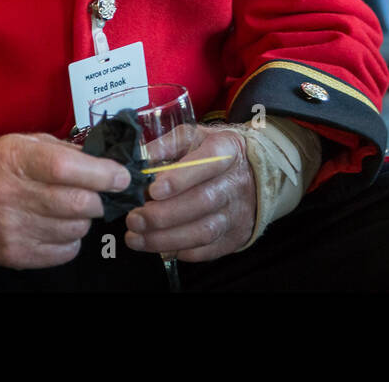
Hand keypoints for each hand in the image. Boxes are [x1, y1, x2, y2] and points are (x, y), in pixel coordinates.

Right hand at [0, 132, 129, 268]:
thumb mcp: (20, 144)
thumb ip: (62, 150)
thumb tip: (105, 162)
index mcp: (13, 159)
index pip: (67, 168)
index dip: (102, 173)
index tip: (121, 176)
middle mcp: (9, 195)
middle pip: (77, 203)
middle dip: (98, 198)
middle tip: (97, 192)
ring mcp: (10, 229)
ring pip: (76, 229)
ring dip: (84, 218)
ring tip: (69, 207)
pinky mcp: (14, 255)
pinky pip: (65, 251)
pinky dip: (71, 238)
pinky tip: (57, 225)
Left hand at [124, 124, 255, 262]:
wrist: (254, 177)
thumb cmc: (215, 155)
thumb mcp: (196, 137)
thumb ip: (168, 144)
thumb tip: (140, 158)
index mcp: (227, 150)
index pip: (208, 162)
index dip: (181, 177)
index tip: (153, 189)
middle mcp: (235, 182)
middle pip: (202, 201)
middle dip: (163, 214)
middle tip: (134, 218)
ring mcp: (237, 212)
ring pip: (203, 231)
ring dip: (165, 238)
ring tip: (136, 237)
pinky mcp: (235, 236)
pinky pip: (207, 250)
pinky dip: (180, 250)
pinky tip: (158, 246)